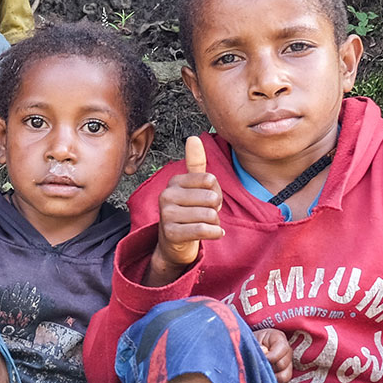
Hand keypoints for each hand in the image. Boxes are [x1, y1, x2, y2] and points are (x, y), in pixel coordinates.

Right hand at [154, 136, 224, 273]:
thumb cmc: (188, 213)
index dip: (216, 192)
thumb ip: (195, 163)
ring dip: (215, 223)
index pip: (210, 180)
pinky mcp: (171, 233)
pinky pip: (203, 230)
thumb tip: (193, 137)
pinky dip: (214, 233)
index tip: (207, 200)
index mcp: (174, 181)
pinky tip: (211, 234)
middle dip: (216, 209)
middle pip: (211, 198)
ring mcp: (167, 215)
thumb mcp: (193, 187)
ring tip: (205, 225)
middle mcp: (166, 195)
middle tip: (205, 215)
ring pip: (209, 215)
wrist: (174, 244)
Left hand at [254, 328, 293, 382]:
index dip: (272, 356)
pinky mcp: (284, 379)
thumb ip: (256, 345)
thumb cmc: (249, 342)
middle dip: (270, 368)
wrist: (248, 348)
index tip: (261, 359)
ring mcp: (287, 367)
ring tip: (260, 377)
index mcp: (279, 339)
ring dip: (271, 379)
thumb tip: (262, 352)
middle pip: (283, 364)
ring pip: (284, 377)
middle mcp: (286, 353)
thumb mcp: (251, 339)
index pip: (283, 348)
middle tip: (258, 369)